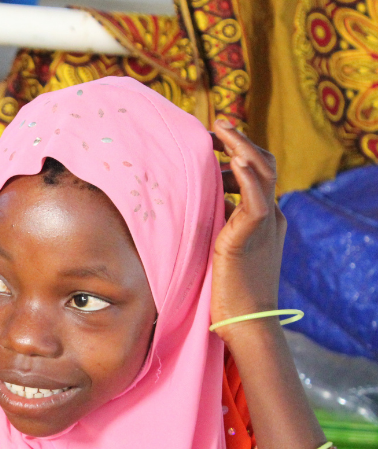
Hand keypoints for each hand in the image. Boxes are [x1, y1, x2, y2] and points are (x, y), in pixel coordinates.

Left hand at [209, 120, 286, 340]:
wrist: (244, 322)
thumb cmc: (223, 293)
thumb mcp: (213, 250)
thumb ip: (206, 228)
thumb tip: (181, 211)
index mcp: (260, 220)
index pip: (254, 175)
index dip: (235, 155)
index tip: (210, 144)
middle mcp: (268, 216)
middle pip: (263, 165)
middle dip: (239, 142)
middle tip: (215, 126)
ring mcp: (265, 224)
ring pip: (264, 172)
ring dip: (241, 145)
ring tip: (220, 128)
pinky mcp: (253, 235)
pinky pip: (257, 197)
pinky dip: (249, 175)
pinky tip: (233, 157)